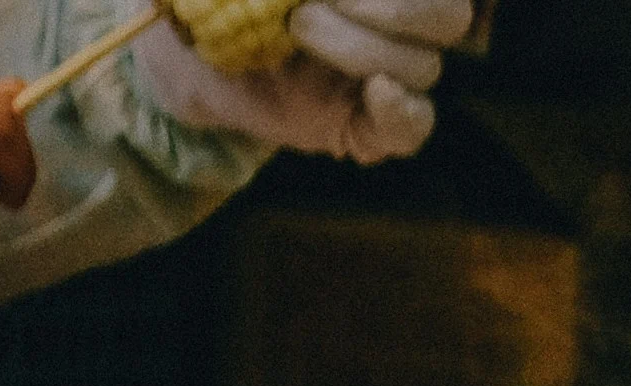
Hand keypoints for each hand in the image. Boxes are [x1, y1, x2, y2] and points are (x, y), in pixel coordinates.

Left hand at [134, 0, 464, 161]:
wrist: (181, 51)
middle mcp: (391, 22)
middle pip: (448, 16)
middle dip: (395, 8)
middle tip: (318, 1)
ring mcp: (383, 75)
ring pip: (422, 65)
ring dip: (360, 45)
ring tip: (296, 28)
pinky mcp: (365, 125)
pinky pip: (412, 128)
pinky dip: (401, 111)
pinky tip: (375, 94)